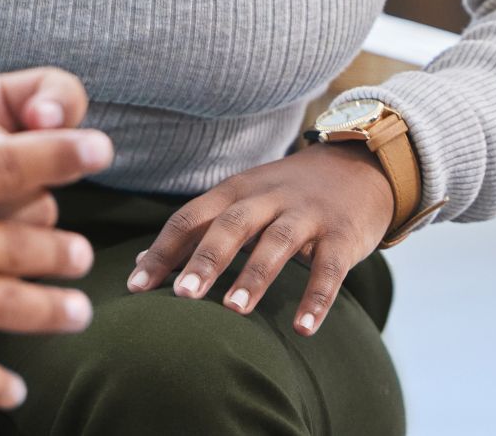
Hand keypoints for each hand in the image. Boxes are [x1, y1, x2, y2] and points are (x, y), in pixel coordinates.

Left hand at [126, 145, 393, 337]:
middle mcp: (269, 197)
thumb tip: (140, 263)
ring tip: (234, 311)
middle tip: (183, 296)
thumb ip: (197, 229)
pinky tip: (303, 328)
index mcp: (236, 190)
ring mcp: (307, 214)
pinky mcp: (342, 234)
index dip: (163, 250)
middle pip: (232, 225)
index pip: (191, 217)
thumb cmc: (288, 194)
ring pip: (277, 242)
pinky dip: (317, 298)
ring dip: (255, 276)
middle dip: (206, 259)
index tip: (135, 286)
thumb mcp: (242, 199)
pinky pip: (329, 268)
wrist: (360, 166)